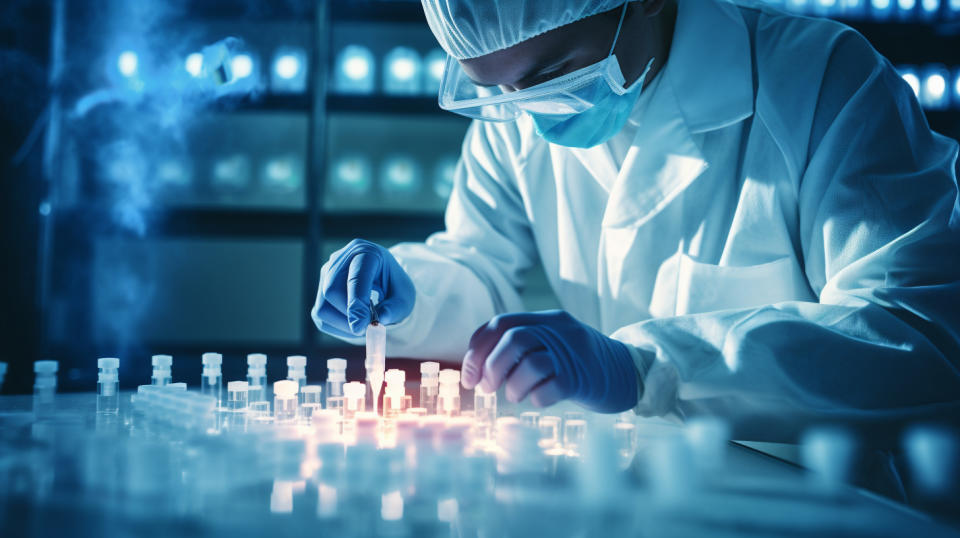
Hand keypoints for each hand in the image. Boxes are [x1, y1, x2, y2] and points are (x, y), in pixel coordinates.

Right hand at [312, 239, 414, 336]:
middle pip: (332, 291)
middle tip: (368, 327)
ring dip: (344, 324)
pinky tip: (354, 323)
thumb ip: (394, 309)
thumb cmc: (394, 286)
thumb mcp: (404, 296)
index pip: (355, 277)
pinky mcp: (320, 291)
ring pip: (323, 308)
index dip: (357, 303)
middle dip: (349, 315)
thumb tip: (375, 323)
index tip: (364, 325)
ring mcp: (326, 275)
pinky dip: (338, 327)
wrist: (384, 282)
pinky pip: (321, 317)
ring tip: (364, 324)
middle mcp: (340, 260)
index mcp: (366, 253)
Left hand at [461, 310, 638, 412]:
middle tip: (487, 388)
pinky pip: (551, 387)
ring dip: (512, 385)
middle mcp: (560, 330)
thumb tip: (478, 369)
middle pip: (514, 339)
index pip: (500, 323)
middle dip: (492, 367)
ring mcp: (574, 353)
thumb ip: (522, 347)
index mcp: (547, 319)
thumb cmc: (580, 363)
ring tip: (514, 396)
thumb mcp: (553, 343)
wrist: (629, 371)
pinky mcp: (584, 378)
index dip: (477, 349)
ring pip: (531, 362)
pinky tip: (538, 400)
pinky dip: (536, 398)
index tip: (469, 375)